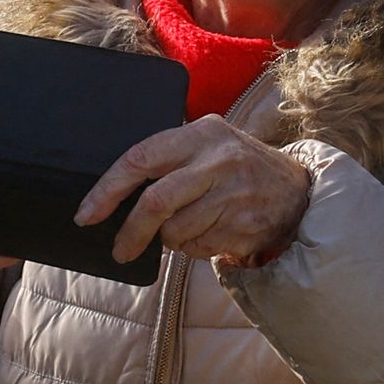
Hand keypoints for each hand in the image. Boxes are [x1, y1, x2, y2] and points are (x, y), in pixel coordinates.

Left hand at [73, 115, 314, 269]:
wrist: (297, 192)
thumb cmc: (238, 168)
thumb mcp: (209, 146)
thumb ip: (170, 161)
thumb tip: (114, 200)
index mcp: (201, 133)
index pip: (140, 158)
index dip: (108, 189)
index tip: (87, 214)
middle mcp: (218, 160)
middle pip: (156, 202)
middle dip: (131, 232)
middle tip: (120, 250)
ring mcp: (233, 194)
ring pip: (175, 231)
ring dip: (169, 240)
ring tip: (187, 228)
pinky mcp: (243, 225)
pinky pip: (198, 246)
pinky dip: (194, 247)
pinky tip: (212, 232)